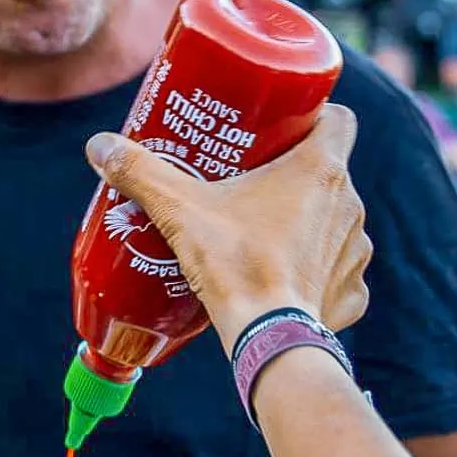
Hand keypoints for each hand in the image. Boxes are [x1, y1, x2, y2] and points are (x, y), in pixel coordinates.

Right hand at [85, 105, 370, 352]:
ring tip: (267, 234)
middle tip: (256, 183)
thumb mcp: (180, 210)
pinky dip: (317, 274)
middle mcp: (350, 205)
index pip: (341, 119)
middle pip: (330, 173)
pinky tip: (287, 280)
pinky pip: (338, 273)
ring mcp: (356, 252)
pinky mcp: (351, 293)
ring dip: (310, 225)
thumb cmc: (234, 264)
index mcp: (321, 170)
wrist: (268, 338)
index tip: (287, 127)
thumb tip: (100, 146)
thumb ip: (141, 172)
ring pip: (335, 223)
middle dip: (298, 177)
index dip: (318, 117)